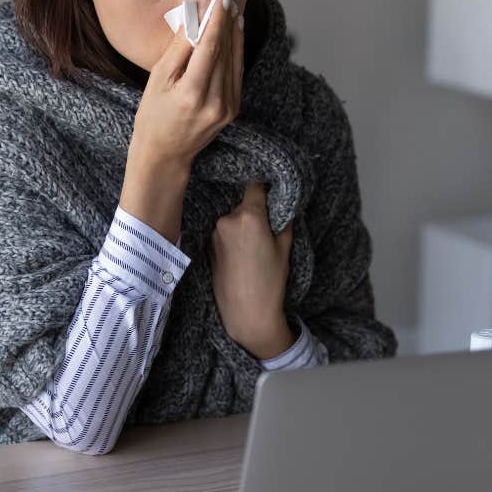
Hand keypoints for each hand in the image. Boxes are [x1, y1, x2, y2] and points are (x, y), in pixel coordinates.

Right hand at [121, 0, 243, 242]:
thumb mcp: (158, 79)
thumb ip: (179, 48)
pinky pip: (236, 72)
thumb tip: (194, 18)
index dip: (217, 19)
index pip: (211, 47)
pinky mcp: (233, 109)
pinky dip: (235, 50)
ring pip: (234, 59)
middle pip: (225, 50)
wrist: (166, 154)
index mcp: (193, 93)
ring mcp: (228, 107)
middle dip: (227, 20)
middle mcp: (216, 101)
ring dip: (235, 31)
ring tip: (232, 7)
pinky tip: (234, 31)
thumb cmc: (153, 115)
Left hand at [210, 182, 294, 359]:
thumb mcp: (285, 247)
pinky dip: (231, 235)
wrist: (246, 314)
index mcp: (249, 216)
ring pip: (231, 216)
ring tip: (252, 246)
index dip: (262, 179)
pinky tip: (240, 253)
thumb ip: (283, 218)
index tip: (267, 177)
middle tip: (265, 224)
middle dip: (253, 207)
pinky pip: (222, 231)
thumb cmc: (270, 283)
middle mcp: (227, 219)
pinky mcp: (206, 245)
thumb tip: (282, 200)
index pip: (254, 183)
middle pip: (242, 201)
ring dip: (241, 223)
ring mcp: (213, 232)